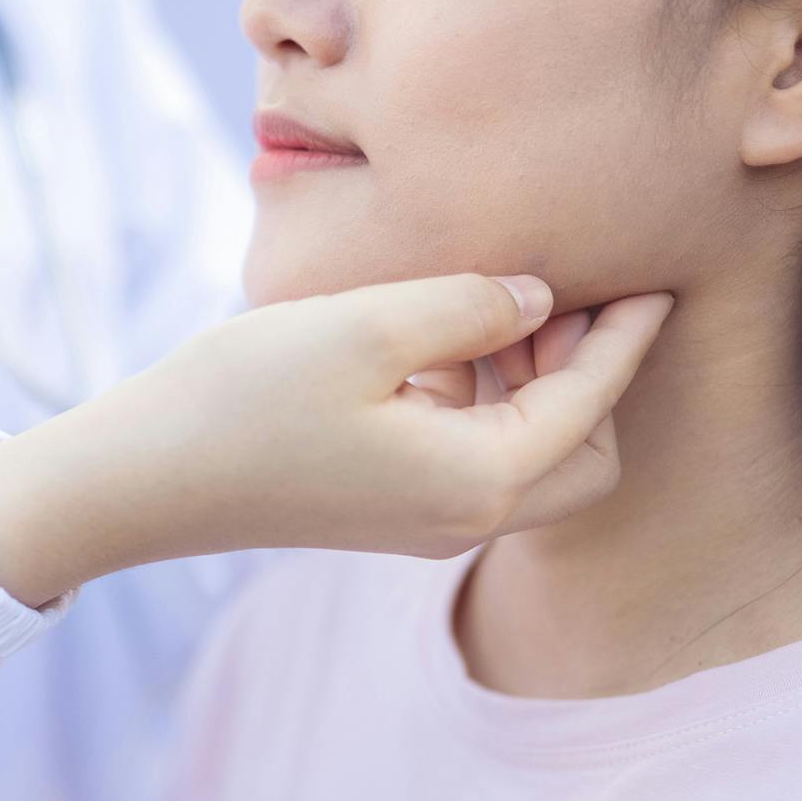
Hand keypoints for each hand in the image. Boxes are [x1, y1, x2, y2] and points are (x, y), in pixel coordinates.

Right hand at [0, 274, 674, 607]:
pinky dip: (484, 404)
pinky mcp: (388, 512)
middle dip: (591, 376)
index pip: (590, 403)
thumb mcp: (365, 324)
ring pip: (530, 459)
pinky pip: (475, 461)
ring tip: (496, 306)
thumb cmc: (244, 398)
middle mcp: (465, 519)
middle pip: (585, 457)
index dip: (626, 336)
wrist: (143, 481)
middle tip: (558, 295)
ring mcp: (424, 524)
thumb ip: (470, 304)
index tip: (658, 276)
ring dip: (535, 387)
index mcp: (477, 480)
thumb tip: (536, 296)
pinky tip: (439, 343)